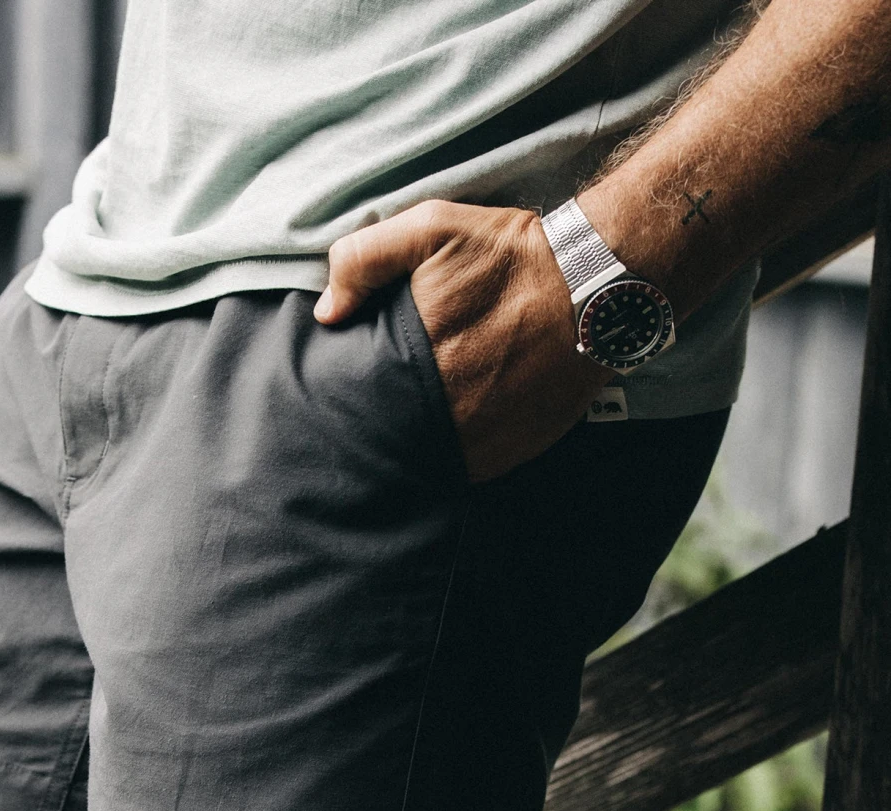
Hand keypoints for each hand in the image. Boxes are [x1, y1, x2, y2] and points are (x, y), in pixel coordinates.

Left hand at [314, 201, 607, 482]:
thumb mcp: (433, 230)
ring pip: (432, 455)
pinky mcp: (515, 452)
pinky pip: (471, 464)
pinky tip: (463, 418)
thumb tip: (327, 312)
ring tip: (426, 411)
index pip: (364, 407)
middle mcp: (449, 415)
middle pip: (395, 437)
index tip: (355, 389)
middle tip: (392, 399)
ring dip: (424, 439)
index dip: (355, 401)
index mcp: (419, 368)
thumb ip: (365, 260)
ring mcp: (485, 441)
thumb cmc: (513, 256)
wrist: (600, 282)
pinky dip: (462, 448)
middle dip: (388, 422)